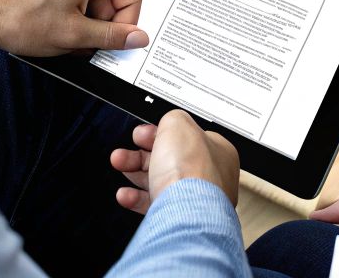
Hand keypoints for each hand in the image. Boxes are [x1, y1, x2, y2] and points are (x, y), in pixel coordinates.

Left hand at [0, 0, 183, 58]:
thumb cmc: (17, 17)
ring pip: (96, 1)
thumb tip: (138, 37)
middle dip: (113, 23)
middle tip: (96, 45)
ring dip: (92, 24)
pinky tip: (59, 33)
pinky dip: (77, 19)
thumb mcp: (72, 36)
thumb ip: (111, 37)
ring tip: (69, 41)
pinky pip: (79, 0)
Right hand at [109, 110, 239, 212]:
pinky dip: (137, 198)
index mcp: (217, 152)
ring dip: (136, 172)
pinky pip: (156, 205)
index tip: (144, 133)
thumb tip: (168, 123)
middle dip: (142, 153)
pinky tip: (126, 194)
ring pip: (160, 182)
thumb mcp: (178, 124)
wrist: (185, 212)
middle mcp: (210, 178)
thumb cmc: (190, 171)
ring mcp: (195, 200)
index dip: (162, 133)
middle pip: (170, 160)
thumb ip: (172, 119)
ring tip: (120, 163)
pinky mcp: (179, 218)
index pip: (187, 138)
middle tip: (128, 149)